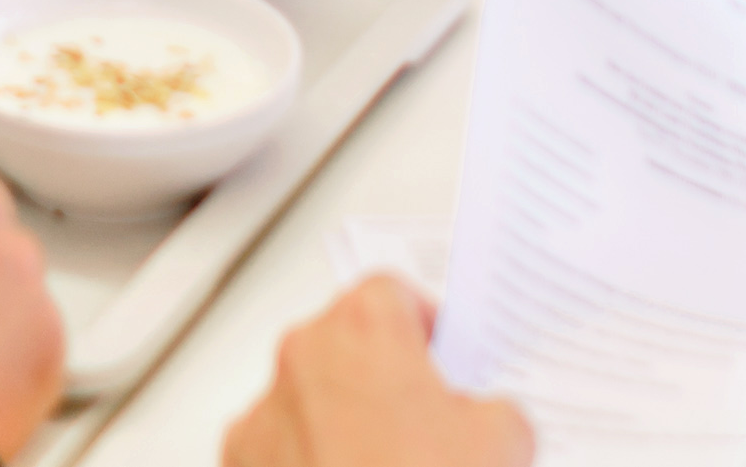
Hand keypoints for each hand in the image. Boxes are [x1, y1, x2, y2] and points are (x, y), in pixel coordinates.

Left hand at [223, 278, 523, 466]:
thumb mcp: (504, 443)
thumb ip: (494, 409)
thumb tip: (484, 418)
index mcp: (364, 327)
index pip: (393, 295)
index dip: (424, 327)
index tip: (443, 361)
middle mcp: (303, 356)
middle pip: (346, 344)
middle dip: (383, 378)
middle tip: (424, 426)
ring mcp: (265, 412)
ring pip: (309, 397)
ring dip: (342, 421)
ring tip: (386, 464)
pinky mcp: (240, 461)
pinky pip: (279, 448)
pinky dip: (306, 462)